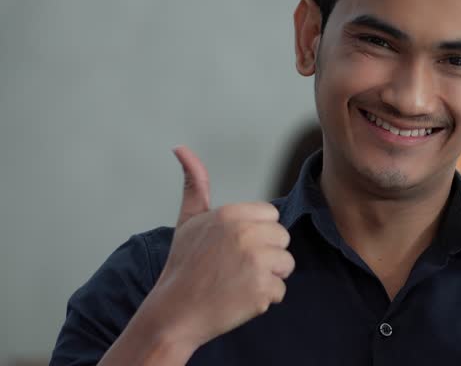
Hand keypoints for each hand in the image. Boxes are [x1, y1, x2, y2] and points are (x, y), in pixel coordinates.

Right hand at [143, 146, 294, 349]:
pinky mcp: (262, 290)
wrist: (174, 313)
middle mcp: (246, 234)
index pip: (271, 216)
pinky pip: (280, 291)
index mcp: (232, 214)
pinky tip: (238, 299)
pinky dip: (263, 300)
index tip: (233, 247)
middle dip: (266, 254)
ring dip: (268, 277)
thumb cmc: (183, 266)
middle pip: (282, 239)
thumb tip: (182, 149)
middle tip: (235, 268)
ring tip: (238, 282)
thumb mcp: (188, 220)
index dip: (256, 234)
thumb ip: (195, 184)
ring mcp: (256, 262)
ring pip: (286, 265)